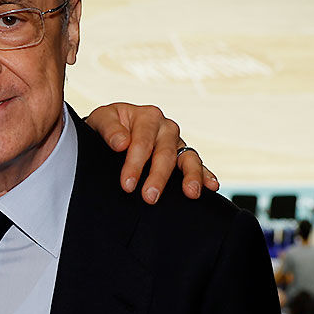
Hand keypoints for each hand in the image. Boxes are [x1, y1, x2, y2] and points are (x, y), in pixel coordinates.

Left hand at [84, 102, 218, 202]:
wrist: (112, 131)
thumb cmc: (107, 126)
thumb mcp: (101, 119)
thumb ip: (109, 129)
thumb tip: (121, 143)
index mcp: (147, 116)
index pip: (142, 142)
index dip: (135, 164)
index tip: (127, 184)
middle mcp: (166, 128)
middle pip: (165, 153)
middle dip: (158, 176)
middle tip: (150, 197)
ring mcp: (177, 143)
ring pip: (188, 158)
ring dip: (190, 175)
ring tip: (191, 193)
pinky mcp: (183, 156)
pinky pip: (197, 165)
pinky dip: (205, 174)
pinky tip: (212, 186)